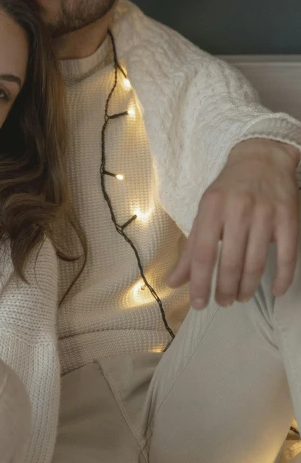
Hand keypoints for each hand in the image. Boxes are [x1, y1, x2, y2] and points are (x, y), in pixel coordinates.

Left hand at [167, 139, 299, 308]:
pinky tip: (276, 290)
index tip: (199, 304)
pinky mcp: (289, 217)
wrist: (262, 158)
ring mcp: (265, 213)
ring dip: (247, 287)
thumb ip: (190, 248)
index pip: (202, 253)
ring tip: (242, 296)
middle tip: (224, 302)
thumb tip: (173, 282)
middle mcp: (237, 210)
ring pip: (256, 262)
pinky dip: (283, 278)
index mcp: (211, 208)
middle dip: (225, 289)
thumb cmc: (228, 189)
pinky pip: (288, 255)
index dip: (199, 283)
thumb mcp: (204, 212)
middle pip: (230, 262)